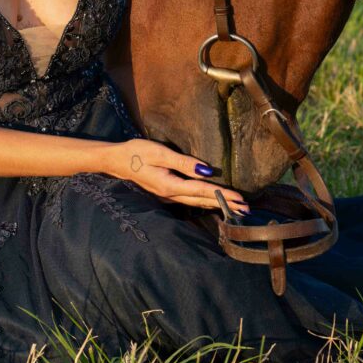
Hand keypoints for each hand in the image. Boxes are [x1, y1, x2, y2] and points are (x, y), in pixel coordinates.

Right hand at [104, 138, 249, 213]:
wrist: (115, 161)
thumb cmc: (136, 152)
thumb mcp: (160, 153)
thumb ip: (183, 162)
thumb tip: (207, 171)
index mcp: (170, 186)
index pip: (203, 191)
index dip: (223, 195)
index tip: (240, 199)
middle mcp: (171, 195)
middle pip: (203, 201)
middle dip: (225, 205)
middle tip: (246, 210)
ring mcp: (168, 197)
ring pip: (197, 202)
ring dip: (217, 204)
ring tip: (235, 208)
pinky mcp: (166, 193)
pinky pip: (190, 199)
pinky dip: (205, 201)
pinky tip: (213, 201)